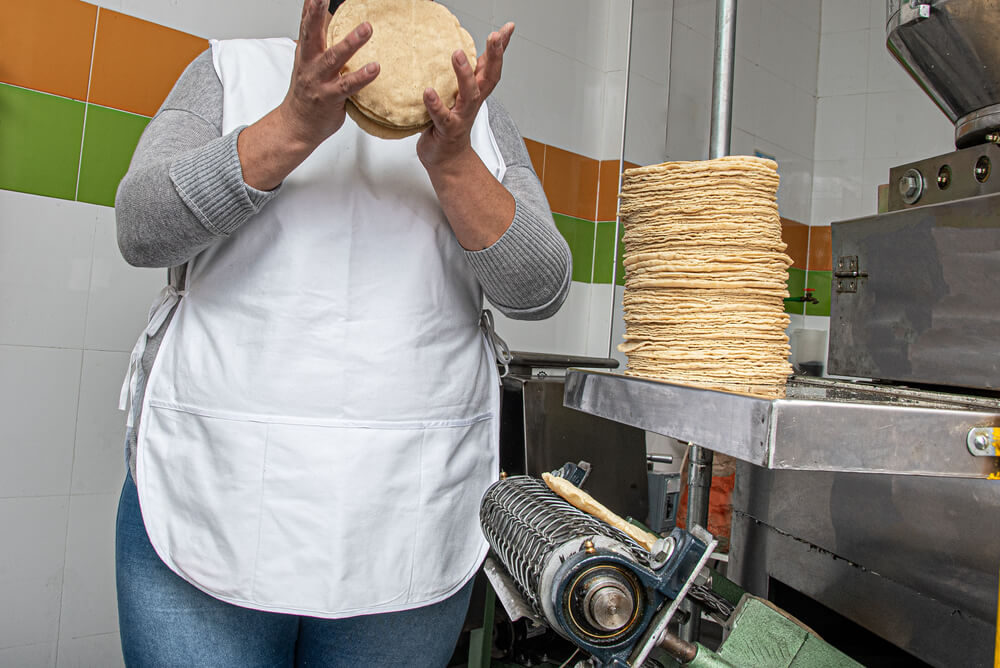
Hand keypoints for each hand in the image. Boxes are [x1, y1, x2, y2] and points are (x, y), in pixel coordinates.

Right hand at [277, 0, 380, 149]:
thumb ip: (318, 42)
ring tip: (367, 29)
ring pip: (333, 58)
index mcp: (305, 53)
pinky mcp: (330, 98)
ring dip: (350, 43)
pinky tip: (375, 68)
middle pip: (312, 34)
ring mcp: (319, 81)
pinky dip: (362, 76)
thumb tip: (327, 18)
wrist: (296, 126)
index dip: (310, 8)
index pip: (306, 25)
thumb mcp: (308, 63)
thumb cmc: (308, 94)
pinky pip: (348, 86)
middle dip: (317, 14)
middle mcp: (309, 64)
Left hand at [416, 23, 514, 170]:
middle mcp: (472, 103)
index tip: (508, 28)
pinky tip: (428, 92)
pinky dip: (436, 104)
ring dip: (465, 75)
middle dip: (495, 56)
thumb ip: (461, 76)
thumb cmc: (450, 125)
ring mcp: (461, 116)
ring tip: (458, 54)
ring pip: (469, 95)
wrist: (447, 159)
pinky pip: (442, 116)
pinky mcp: (447, 129)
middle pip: (489, 78)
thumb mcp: (460, 96)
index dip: (502, 48)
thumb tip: (459, 47)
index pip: (492, 67)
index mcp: (476, 93)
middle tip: (495, 36)